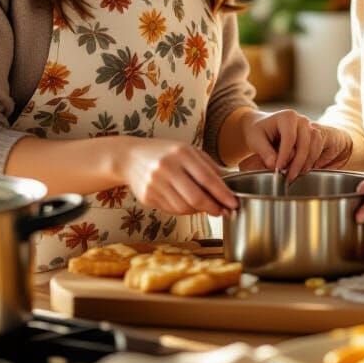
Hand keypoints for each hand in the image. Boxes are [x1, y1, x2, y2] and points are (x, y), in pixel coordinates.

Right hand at [118, 138, 238, 216]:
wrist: (129, 157)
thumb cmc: (164, 152)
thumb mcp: (187, 150)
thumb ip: (208, 165)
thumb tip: (229, 183)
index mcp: (181, 152)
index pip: (207, 178)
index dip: (223, 193)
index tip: (233, 203)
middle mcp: (167, 167)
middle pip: (195, 196)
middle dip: (213, 207)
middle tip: (223, 211)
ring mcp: (155, 182)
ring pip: (183, 207)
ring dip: (198, 211)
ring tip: (205, 207)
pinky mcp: (147, 196)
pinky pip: (171, 210)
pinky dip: (183, 210)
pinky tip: (187, 204)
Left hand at [237, 110, 351, 181]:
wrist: (262, 126)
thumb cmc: (258, 131)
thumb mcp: (256, 140)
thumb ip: (265, 152)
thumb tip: (274, 165)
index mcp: (287, 117)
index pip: (290, 138)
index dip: (285, 155)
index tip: (278, 169)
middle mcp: (301, 120)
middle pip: (305, 142)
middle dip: (298, 162)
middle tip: (289, 177)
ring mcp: (309, 127)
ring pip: (315, 144)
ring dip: (307, 162)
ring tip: (295, 174)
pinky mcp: (312, 135)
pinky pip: (317, 147)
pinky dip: (311, 160)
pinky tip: (301, 170)